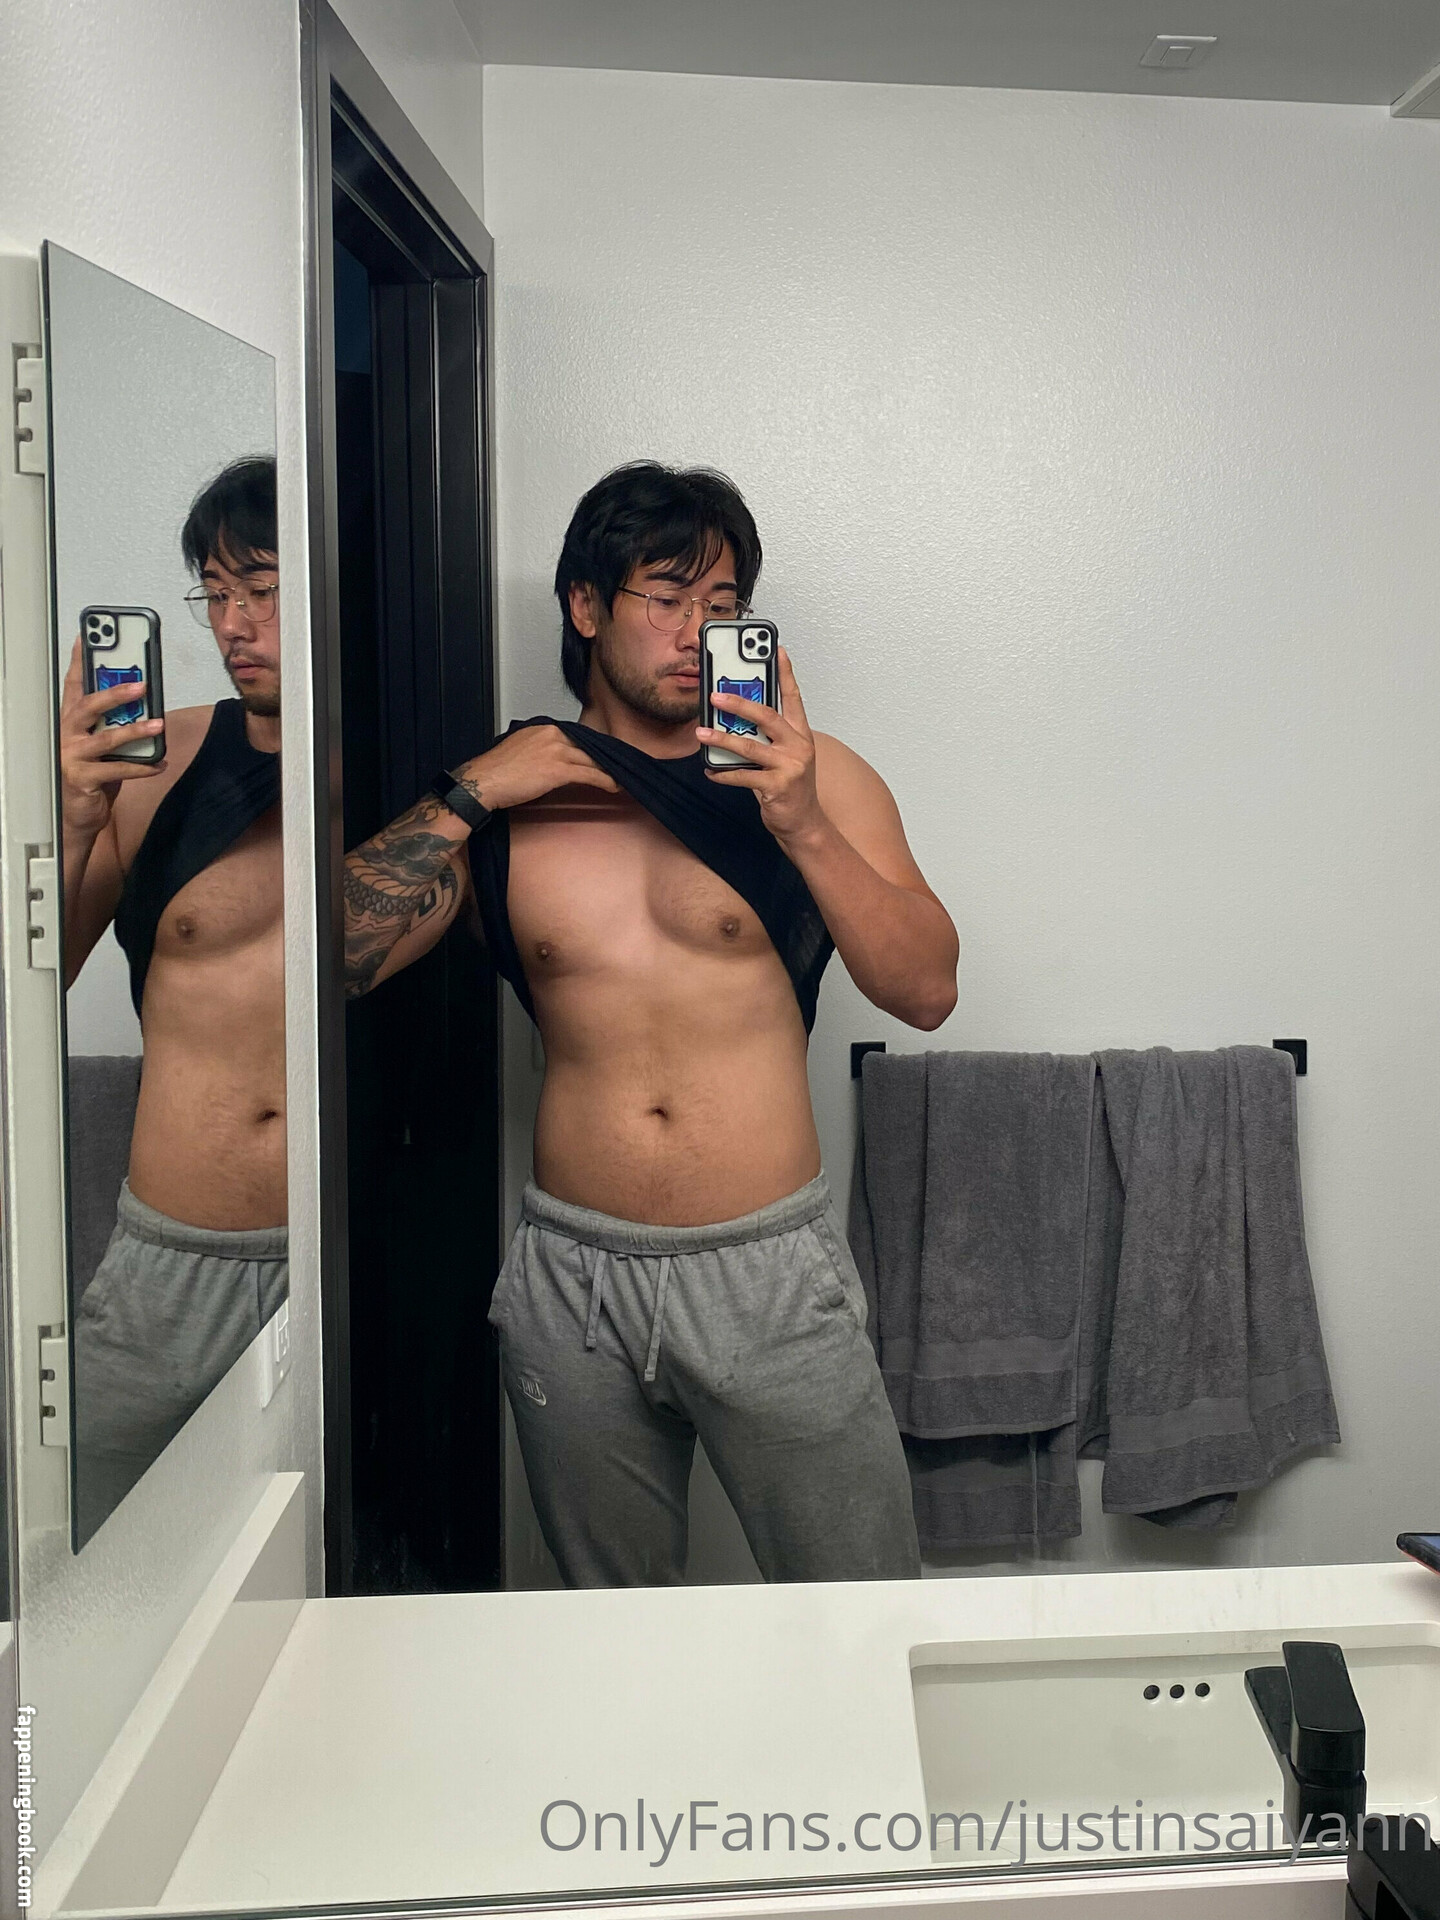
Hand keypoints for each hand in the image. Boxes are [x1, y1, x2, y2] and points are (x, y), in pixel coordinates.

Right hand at [59, 637, 164, 839]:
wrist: (77, 816)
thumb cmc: (92, 775)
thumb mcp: (102, 745)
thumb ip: (114, 724)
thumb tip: (144, 705)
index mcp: (71, 721)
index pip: (73, 685)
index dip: (78, 661)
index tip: (86, 637)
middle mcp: (67, 735)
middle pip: (88, 706)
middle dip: (114, 693)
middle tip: (141, 685)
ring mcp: (72, 757)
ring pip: (105, 738)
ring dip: (135, 731)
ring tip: (158, 725)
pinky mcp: (82, 779)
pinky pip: (118, 770)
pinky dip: (142, 766)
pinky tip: (160, 764)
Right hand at [455, 724, 618, 812]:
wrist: (483, 782)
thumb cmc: (497, 771)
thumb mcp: (521, 748)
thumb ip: (541, 748)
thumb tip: (555, 759)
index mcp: (544, 728)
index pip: (578, 736)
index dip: (594, 749)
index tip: (605, 756)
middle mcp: (552, 735)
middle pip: (588, 747)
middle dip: (606, 758)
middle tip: (620, 766)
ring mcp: (556, 751)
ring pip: (592, 760)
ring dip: (609, 771)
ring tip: (621, 778)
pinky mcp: (558, 770)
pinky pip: (589, 774)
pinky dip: (605, 781)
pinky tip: (615, 786)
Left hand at [697, 646, 822, 845]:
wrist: (805, 823)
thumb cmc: (792, 787)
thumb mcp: (786, 757)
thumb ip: (767, 738)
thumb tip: (735, 722)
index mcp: (801, 734)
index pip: (793, 697)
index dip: (785, 673)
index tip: (776, 649)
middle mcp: (798, 746)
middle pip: (767, 716)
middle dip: (739, 703)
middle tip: (715, 695)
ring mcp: (790, 767)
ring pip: (750, 746)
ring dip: (722, 739)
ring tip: (701, 732)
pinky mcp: (778, 787)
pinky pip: (743, 776)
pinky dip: (723, 774)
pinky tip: (710, 771)